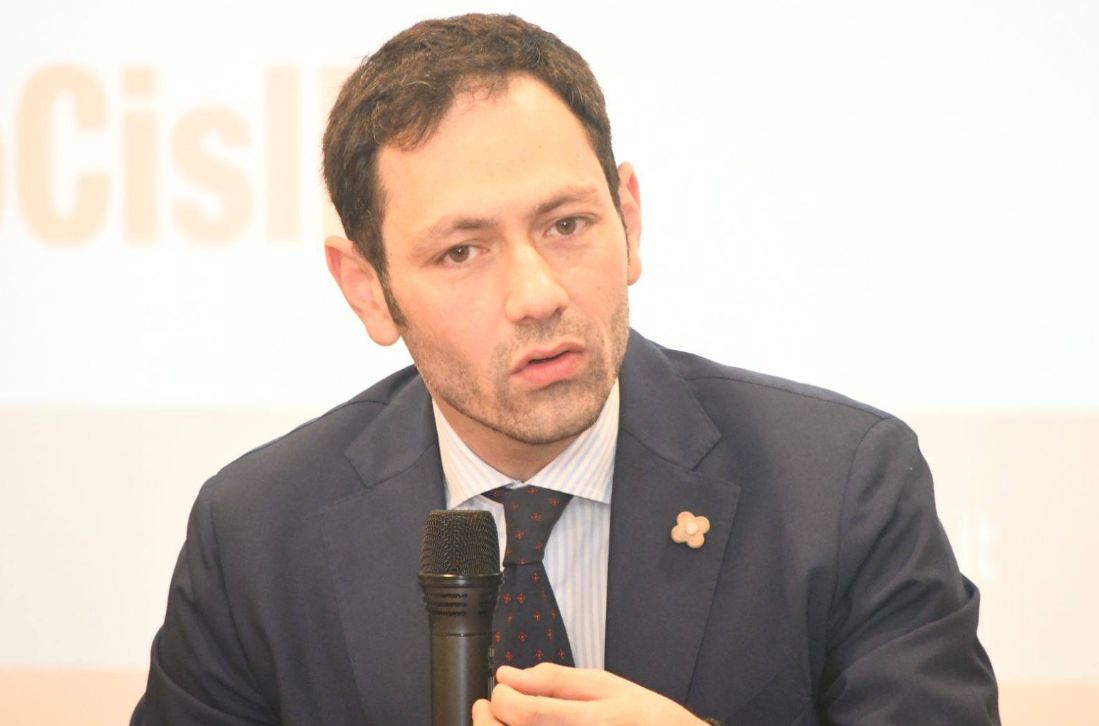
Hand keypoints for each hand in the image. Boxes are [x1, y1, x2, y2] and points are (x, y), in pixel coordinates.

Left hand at [471, 663, 707, 725]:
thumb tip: (510, 674)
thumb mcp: (607, 687)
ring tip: (502, 721)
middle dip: (487, 719)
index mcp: (586, 722)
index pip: (523, 713)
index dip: (502, 697)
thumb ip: (556, 680)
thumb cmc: (647, 721)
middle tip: (490, 705)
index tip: (503, 687)